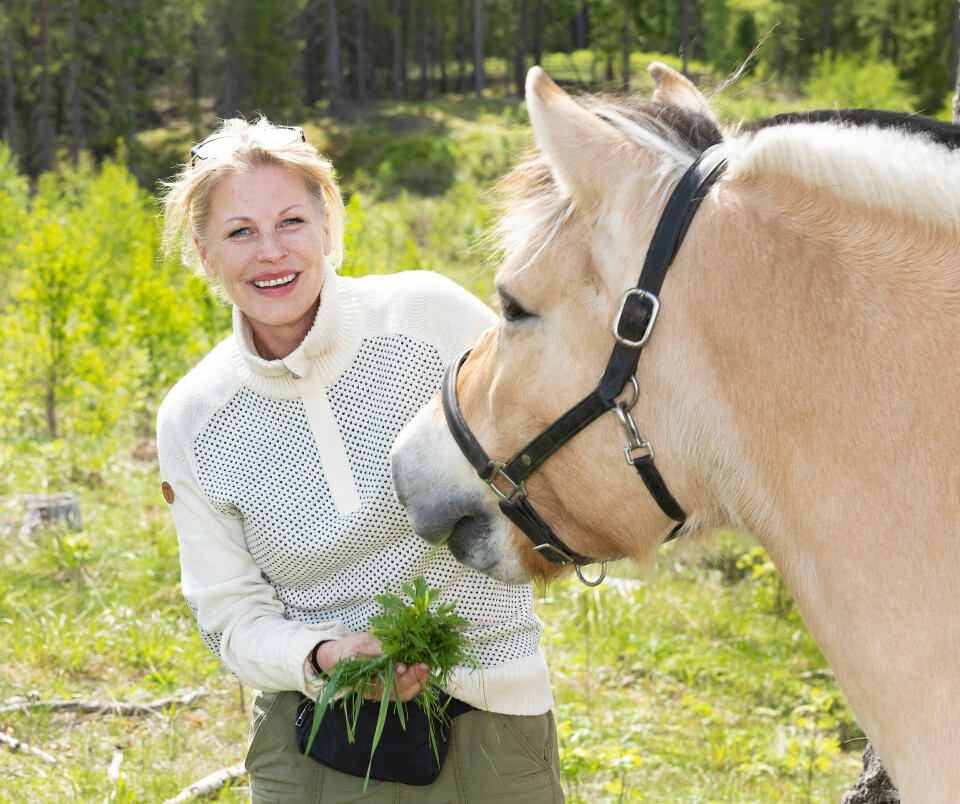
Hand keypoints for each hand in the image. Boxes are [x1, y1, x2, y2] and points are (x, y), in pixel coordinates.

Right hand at [315, 633, 429, 702]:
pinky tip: (424, 675)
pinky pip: (404, 693)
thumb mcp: (360, 644)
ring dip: (417, 682)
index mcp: (362, 679)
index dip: (393, 674)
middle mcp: (372, 691)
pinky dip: (416, 685)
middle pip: (394, 689)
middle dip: (410, 677)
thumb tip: (391, 649)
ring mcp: (381, 693)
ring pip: (402, 694)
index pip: (381, 681)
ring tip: (426, 668)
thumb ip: (375, 648)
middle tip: (422, 664)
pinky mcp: (388, 691)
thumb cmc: (351, 649)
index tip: (403, 664)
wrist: (341, 658)